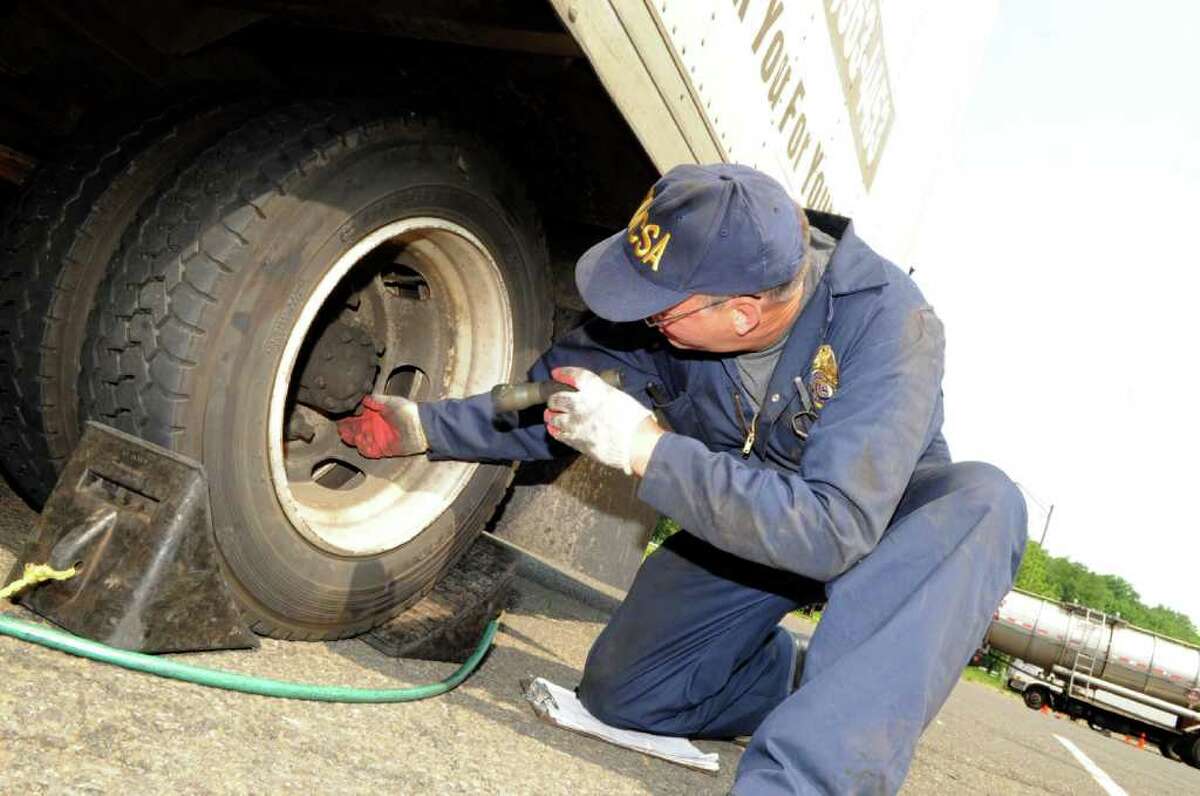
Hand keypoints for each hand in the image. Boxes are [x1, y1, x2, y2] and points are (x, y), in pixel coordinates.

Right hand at [337, 395, 428, 457]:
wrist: (422, 427)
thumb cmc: (409, 411)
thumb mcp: (391, 401)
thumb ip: (376, 399)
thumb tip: (362, 397)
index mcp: (374, 413)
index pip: (356, 415)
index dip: (347, 415)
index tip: (341, 414)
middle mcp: (374, 426)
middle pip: (354, 428)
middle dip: (346, 428)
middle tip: (341, 426)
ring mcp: (377, 438)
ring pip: (358, 439)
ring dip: (353, 438)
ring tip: (348, 434)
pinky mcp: (382, 449)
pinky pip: (368, 451)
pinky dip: (363, 448)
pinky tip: (359, 442)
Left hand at [544, 367, 662, 474]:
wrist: (636, 444)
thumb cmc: (635, 420)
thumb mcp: (620, 397)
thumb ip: (603, 394)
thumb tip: (598, 395)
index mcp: (595, 388)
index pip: (573, 375)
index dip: (563, 373)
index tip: (556, 373)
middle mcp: (581, 403)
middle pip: (557, 397)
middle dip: (554, 398)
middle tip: (554, 400)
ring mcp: (576, 422)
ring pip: (553, 416)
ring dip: (551, 415)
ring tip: (551, 415)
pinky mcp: (575, 440)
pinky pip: (558, 433)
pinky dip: (555, 429)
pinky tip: (554, 428)